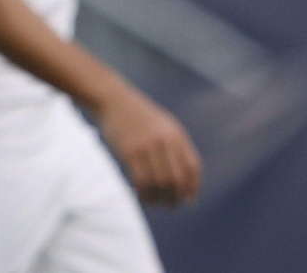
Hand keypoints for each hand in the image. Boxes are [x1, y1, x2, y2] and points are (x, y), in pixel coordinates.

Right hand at [96, 86, 202, 205]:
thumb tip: (185, 180)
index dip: (193, 188)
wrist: (113, 100)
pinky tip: (140, 196)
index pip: (192, 168)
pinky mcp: (128, 151)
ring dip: (158, 199)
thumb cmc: (138, 116)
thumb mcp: (163, 126)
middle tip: (170, 206)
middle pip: (176, 179)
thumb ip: (176, 147)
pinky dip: (142, 193)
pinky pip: (140, 180)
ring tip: (154, 203)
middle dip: (176, 198)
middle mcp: (164, 141)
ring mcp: (146, 146)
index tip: (188, 201)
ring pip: (159, 183)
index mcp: (176, 135)